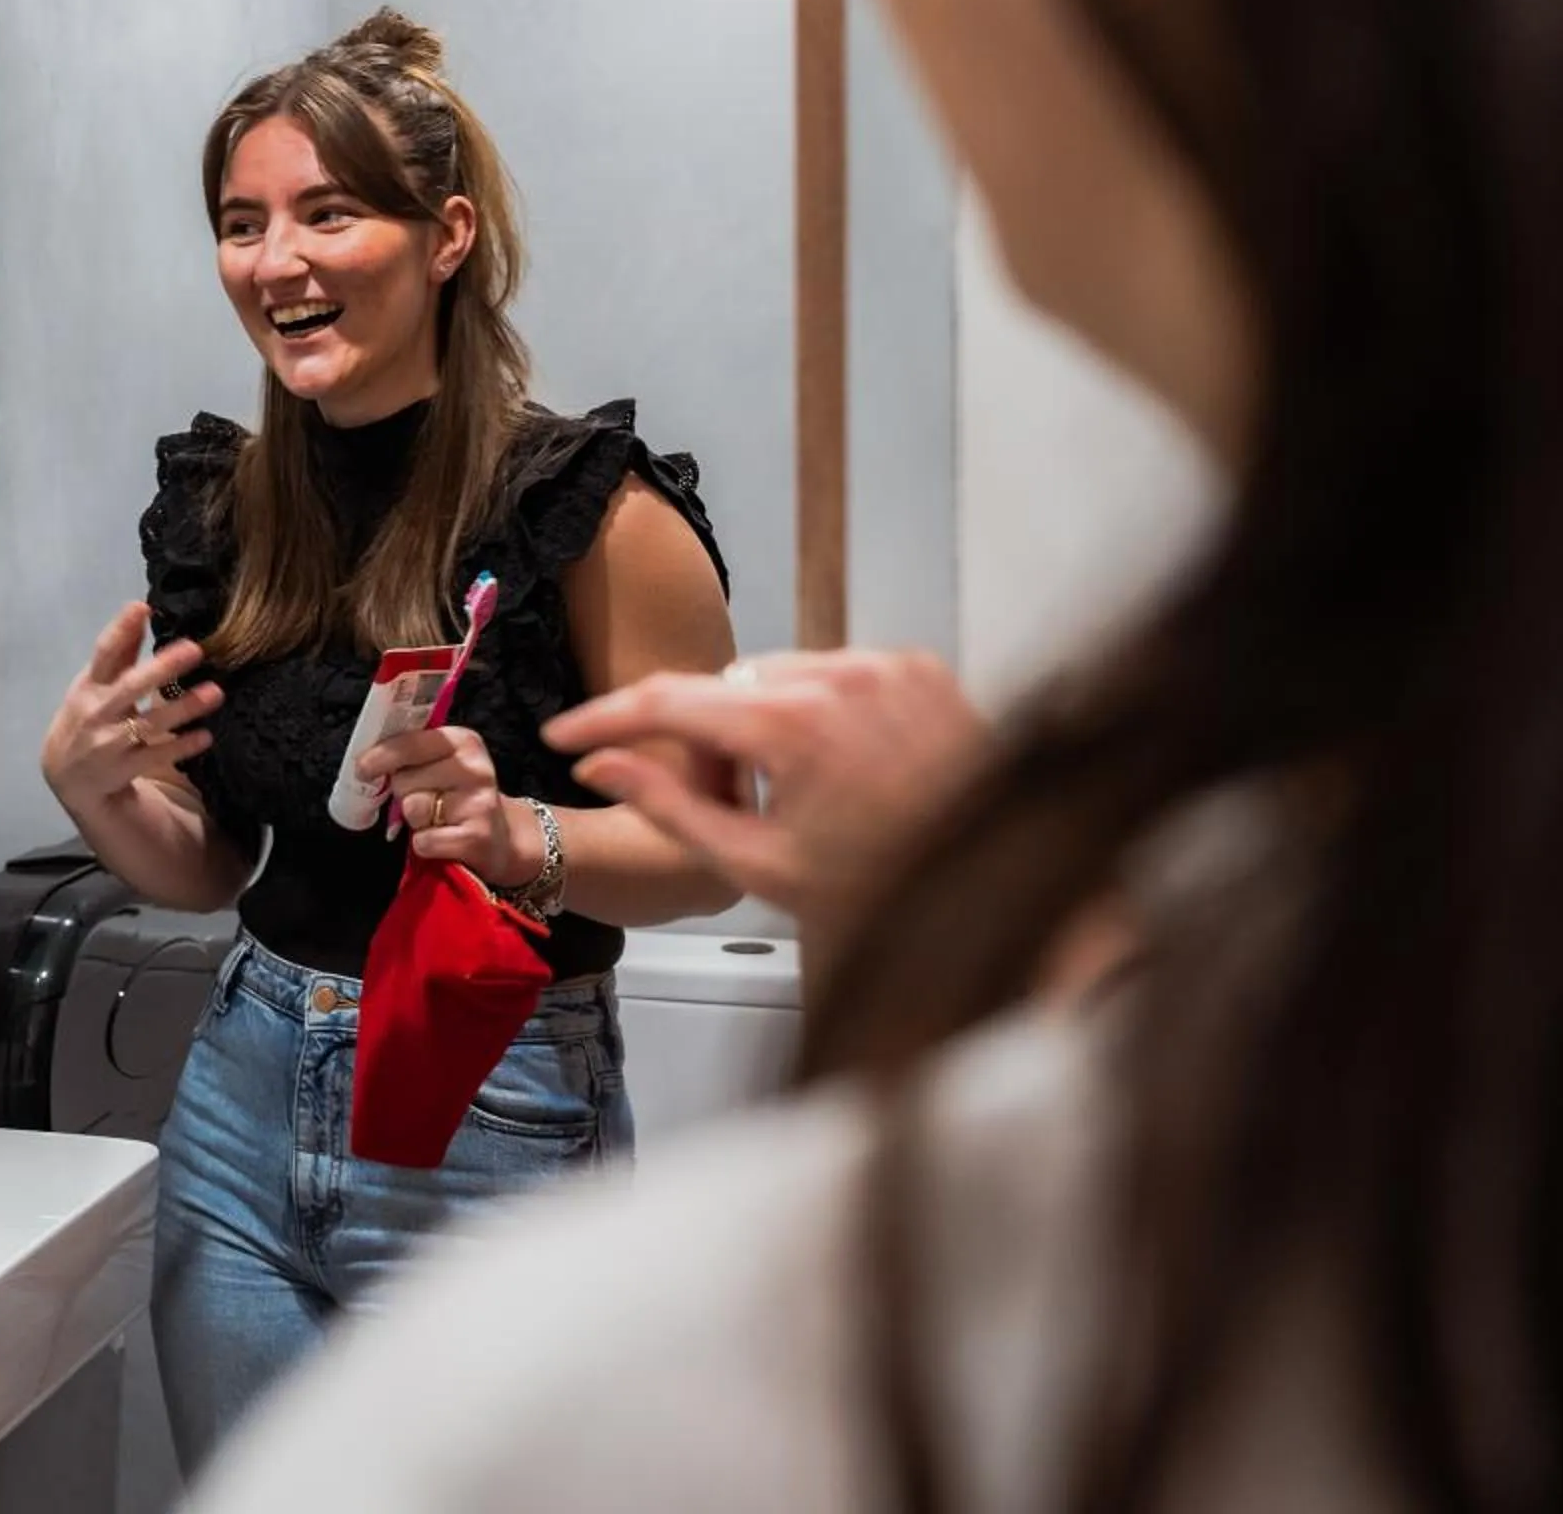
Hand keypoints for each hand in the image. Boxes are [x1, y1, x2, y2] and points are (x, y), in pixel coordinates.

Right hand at [42, 603, 219, 814]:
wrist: (66, 777)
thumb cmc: (88, 718)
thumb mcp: (95, 685)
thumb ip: (120, 653)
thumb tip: (141, 609)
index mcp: (90, 685)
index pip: (104, 654)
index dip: (120, 629)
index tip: (141, 607)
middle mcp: (97, 711)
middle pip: (130, 686)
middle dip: (161, 668)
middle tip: (194, 649)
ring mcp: (109, 742)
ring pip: (149, 723)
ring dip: (183, 708)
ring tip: (215, 693)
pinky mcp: (123, 768)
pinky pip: (156, 756)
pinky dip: (181, 746)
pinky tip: (205, 735)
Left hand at [358, 724, 531, 888]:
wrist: (501, 840)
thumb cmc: (457, 799)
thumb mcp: (441, 765)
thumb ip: (409, 757)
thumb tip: (364, 766)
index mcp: (462, 741)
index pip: (409, 743)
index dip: (381, 756)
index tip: (362, 769)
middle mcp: (474, 768)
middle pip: (403, 780)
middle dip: (403, 794)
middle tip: (426, 800)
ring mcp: (478, 802)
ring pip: (412, 809)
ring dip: (416, 821)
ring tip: (438, 820)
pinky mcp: (477, 837)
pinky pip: (424, 841)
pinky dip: (425, 846)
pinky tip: (445, 841)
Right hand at [538, 649, 985, 936]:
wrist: (999, 896)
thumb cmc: (880, 894)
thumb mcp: (754, 863)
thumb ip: (665, 806)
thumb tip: (598, 764)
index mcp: (792, 726)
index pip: (667, 701)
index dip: (604, 718)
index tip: (563, 734)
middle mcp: (841, 676)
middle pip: (723, 687)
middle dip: (702, 734)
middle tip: (719, 799)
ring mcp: (887, 666)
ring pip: (778, 674)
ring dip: (758, 719)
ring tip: (789, 791)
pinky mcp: (921, 668)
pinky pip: (837, 672)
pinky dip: (817, 708)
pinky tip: (835, 769)